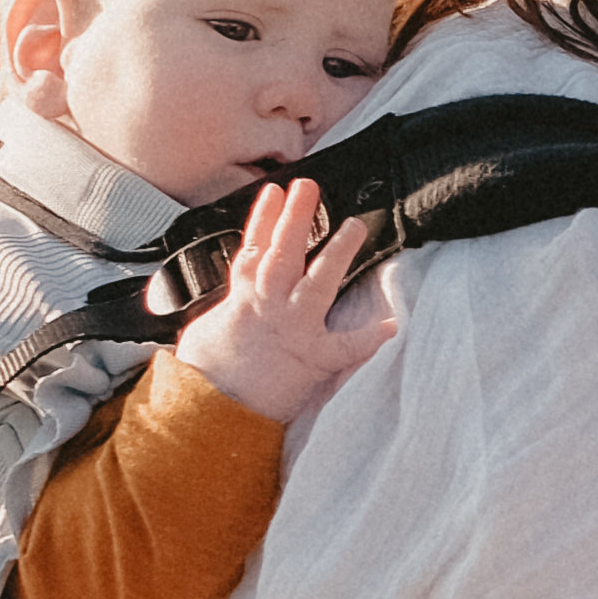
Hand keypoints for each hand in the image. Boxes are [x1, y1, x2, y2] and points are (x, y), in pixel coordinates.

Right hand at [174, 179, 398, 421]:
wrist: (209, 411)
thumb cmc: (205, 379)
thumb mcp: (205, 336)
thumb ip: (223, 316)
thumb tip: (227, 312)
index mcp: (242, 301)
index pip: (253, 250)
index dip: (264, 219)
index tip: (274, 192)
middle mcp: (269, 307)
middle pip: (282, 253)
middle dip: (296, 218)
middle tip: (308, 187)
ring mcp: (293, 329)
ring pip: (315, 283)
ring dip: (335, 253)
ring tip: (353, 227)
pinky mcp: (312, 360)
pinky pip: (345, 348)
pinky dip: (368, 338)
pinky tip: (392, 325)